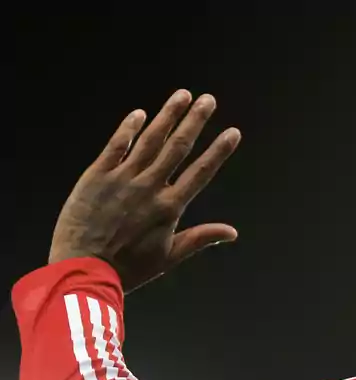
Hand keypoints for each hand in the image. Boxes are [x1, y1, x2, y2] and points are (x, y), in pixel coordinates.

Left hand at [49, 89, 241, 291]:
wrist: (83, 269)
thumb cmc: (129, 269)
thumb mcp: (169, 257)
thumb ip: (200, 238)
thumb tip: (232, 232)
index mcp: (170, 208)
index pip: (201, 172)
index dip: (219, 151)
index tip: (233, 132)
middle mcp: (149, 188)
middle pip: (178, 147)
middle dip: (196, 121)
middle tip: (209, 100)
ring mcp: (122, 179)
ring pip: (150, 140)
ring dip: (167, 116)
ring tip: (182, 95)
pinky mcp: (96, 176)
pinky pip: (116, 146)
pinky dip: (128, 129)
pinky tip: (140, 113)